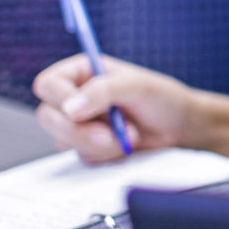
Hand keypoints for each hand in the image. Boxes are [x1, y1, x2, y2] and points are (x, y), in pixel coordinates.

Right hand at [32, 54, 197, 161]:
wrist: (180, 127)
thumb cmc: (162, 98)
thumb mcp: (137, 86)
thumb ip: (103, 91)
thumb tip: (70, 109)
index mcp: (82, 73)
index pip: (48, 85)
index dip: (61, 99)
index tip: (82, 112)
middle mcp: (75, 97)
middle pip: (48, 117)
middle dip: (79, 131)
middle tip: (110, 135)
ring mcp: (79, 124)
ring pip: (63, 140)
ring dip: (97, 144)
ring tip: (130, 135)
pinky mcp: (87, 146)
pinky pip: (81, 156)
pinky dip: (104, 155)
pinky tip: (124, 146)